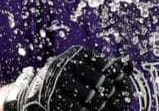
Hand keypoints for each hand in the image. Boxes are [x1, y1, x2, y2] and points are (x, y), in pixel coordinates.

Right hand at [5, 46, 133, 110]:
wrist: (29, 96)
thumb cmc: (63, 82)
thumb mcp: (80, 69)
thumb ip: (102, 67)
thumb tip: (129, 65)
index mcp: (78, 54)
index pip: (109, 66)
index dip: (122, 82)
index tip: (126, 95)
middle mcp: (67, 65)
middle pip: (102, 83)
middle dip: (113, 98)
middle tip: (118, 107)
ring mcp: (58, 82)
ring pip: (92, 99)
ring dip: (102, 108)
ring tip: (106, 110)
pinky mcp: (52, 100)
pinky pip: (78, 110)